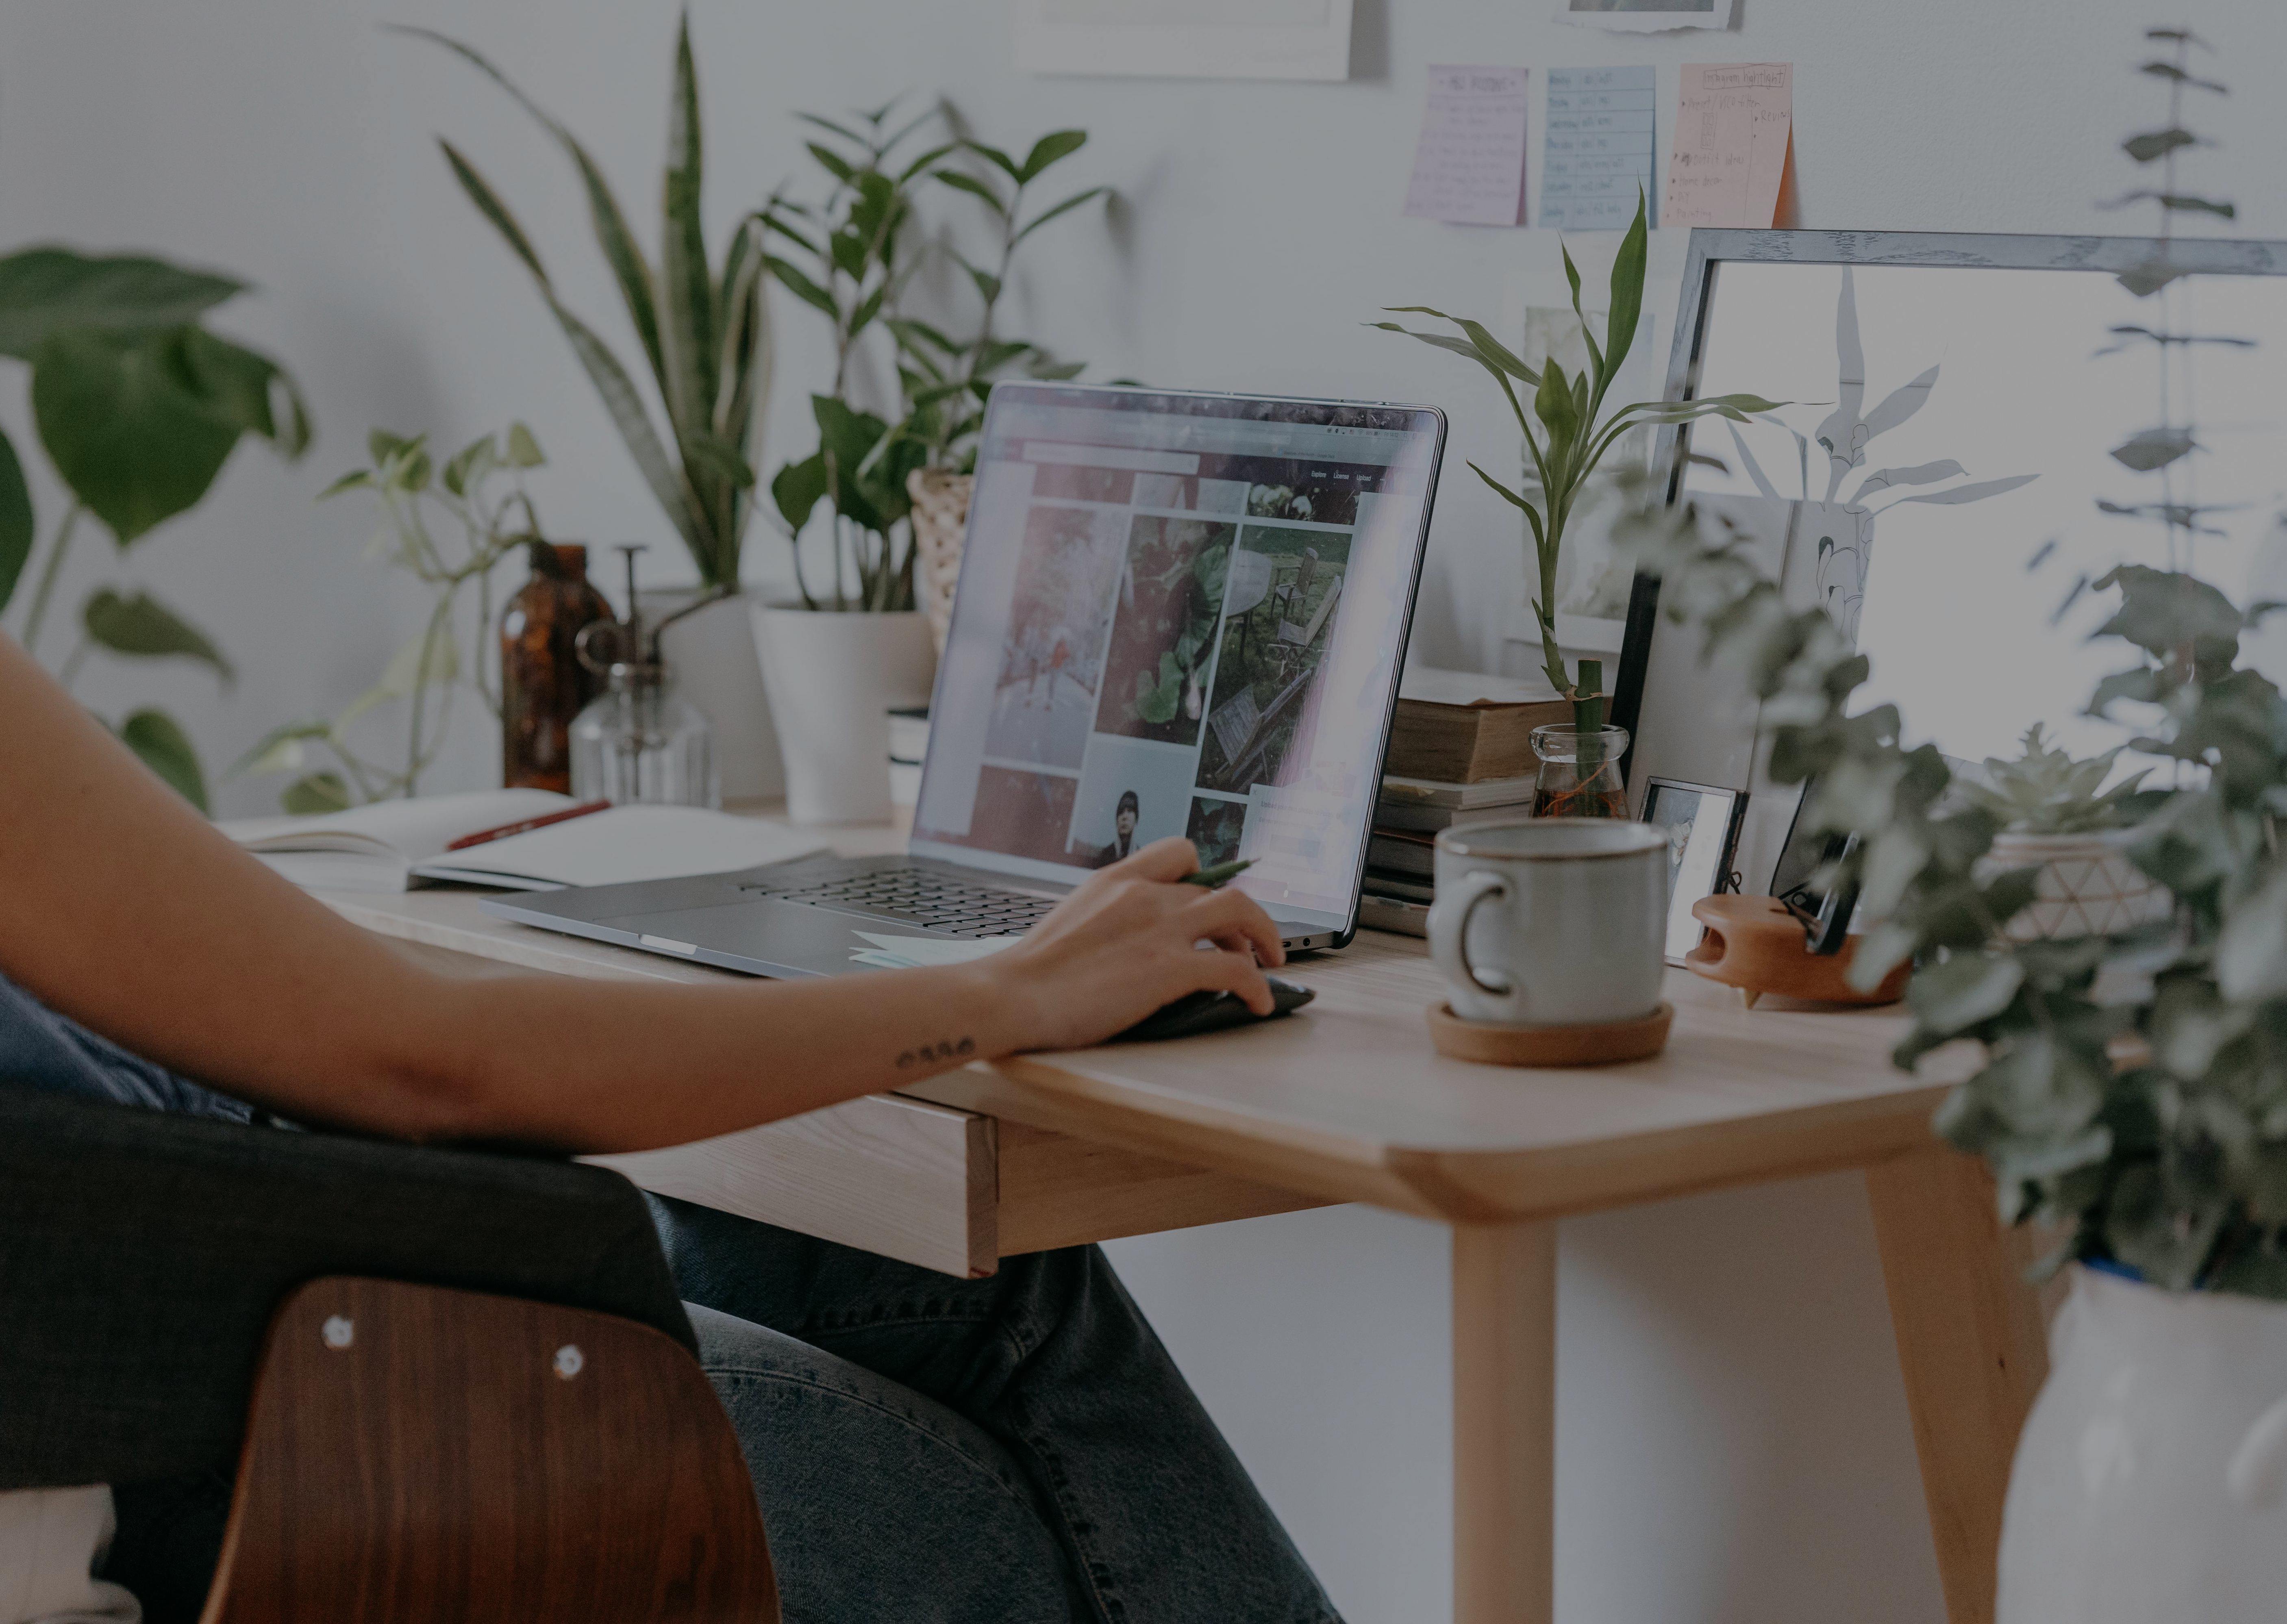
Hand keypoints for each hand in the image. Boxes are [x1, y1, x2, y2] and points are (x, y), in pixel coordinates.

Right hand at [982, 837, 1287, 1051]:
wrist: (1011, 996)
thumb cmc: (1031, 973)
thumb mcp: (1072, 920)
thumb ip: (1108, 915)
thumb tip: (1127, 937)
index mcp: (1117, 879)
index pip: (1180, 851)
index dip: (1206, 874)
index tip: (1211, 901)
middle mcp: (1145, 894)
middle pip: (1218, 887)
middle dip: (1241, 917)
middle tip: (1248, 943)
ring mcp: (1160, 929)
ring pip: (1240, 912)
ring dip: (1262, 938)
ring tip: (1267, 965)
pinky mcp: (1170, 969)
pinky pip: (1236, 970)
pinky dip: (1257, 986)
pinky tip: (1256, 1005)